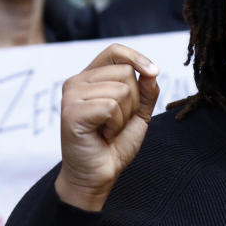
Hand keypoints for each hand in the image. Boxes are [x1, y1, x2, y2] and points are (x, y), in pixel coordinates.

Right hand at [55, 44, 159, 211]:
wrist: (99, 175)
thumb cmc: (115, 144)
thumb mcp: (138, 113)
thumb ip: (146, 91)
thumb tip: (151, 71)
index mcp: (90, 78)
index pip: (114, 51)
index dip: (137, 58)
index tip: (153, 73)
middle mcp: (76, 82)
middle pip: (125, 72)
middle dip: (134, 100)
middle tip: (117, 121)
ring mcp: (71, 96)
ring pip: (121, 90)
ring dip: (124, 115)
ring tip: (109, 129)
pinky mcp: (71, 112)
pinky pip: (111, 106)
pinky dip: (116, 124)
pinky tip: (103, 135)